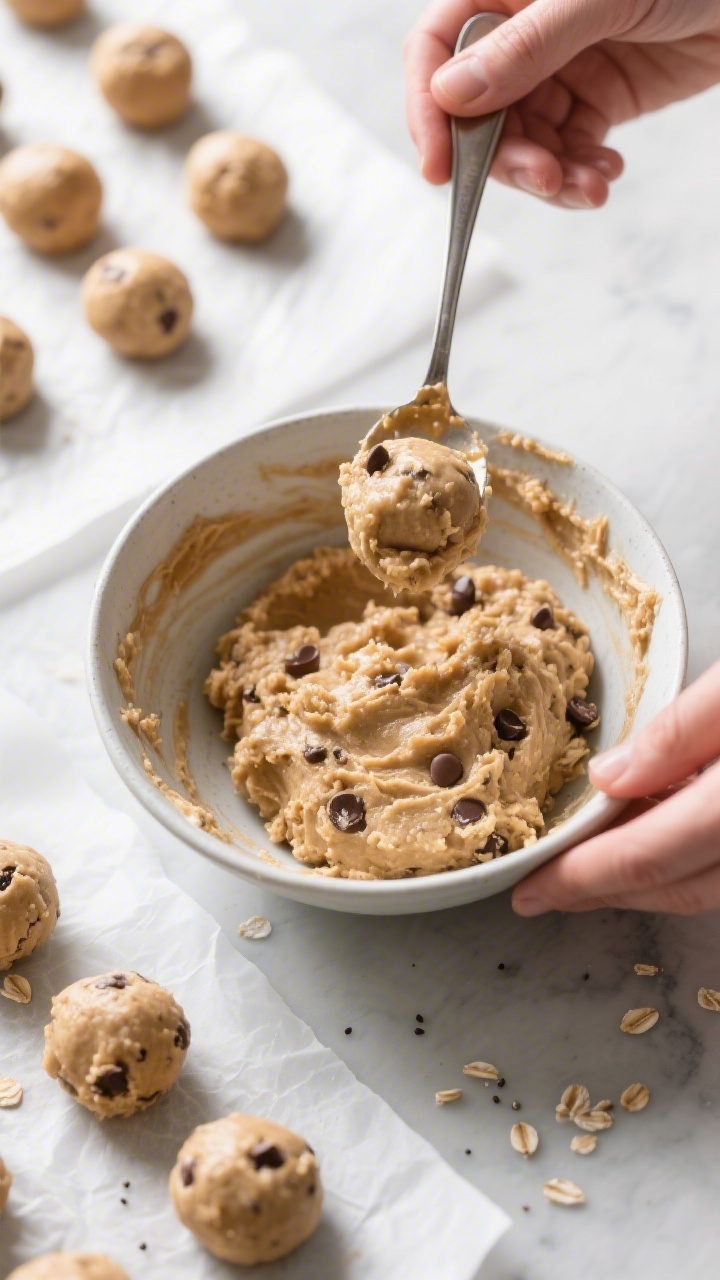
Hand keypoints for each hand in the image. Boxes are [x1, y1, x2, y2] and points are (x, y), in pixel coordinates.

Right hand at [405, 0, 719, 207]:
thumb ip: (526, 47)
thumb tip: (453, 93)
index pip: (436, 49)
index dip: (428, 109)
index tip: (439, 168)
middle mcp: (522, 31)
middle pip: (479, 113)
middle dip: (506, 158)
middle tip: (544, 180)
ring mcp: (558, 68)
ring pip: (523, 142)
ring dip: (550, 176)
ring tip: (588, 188)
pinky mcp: (595, 100)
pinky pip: (567, 151)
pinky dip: (580, 173)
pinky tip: (605, 173)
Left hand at [512, 661, 719, 915]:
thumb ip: (679, 731)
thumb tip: (605, 777)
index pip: (646, 858)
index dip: (580, 878)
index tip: (528, 890)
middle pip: (675, 888)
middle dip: (603, 889)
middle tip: (545, 890)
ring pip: (703, 887)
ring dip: (643, 879)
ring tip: (584, 865)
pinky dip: (683, 858)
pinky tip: (650, 831)